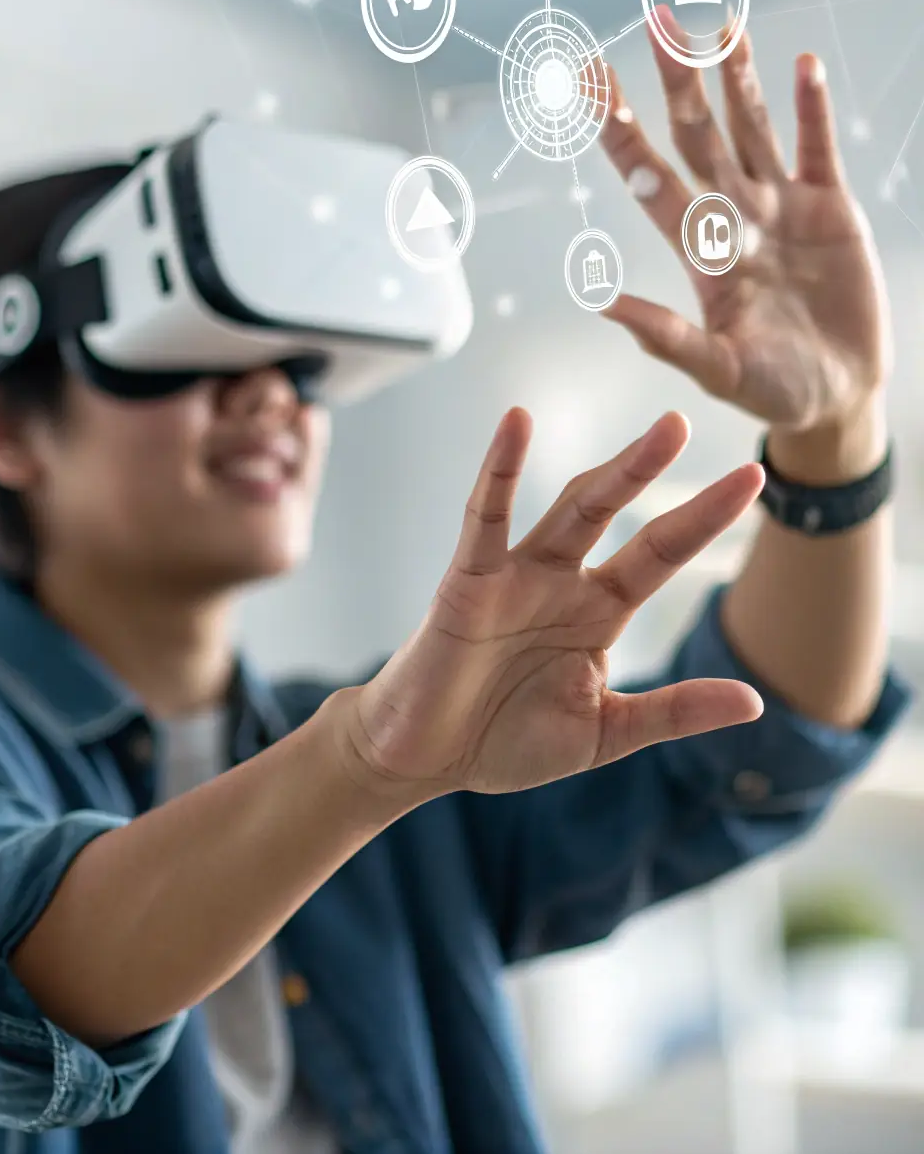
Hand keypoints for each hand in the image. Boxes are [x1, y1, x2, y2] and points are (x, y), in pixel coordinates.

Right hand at [331, 408, 764, 801]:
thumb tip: (755, 701)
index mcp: (599, 613)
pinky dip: (497, 470)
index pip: (659, 553)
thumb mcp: (606, 732)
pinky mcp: (468, 579)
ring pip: (567, 509)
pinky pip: (484, 518)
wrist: (427, 760)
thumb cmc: (507, 742)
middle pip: (615, 513)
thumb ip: (674, 710)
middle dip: (648, 469)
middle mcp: (562, 582)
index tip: (751, 477)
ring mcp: (516, 575)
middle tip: (684, 421)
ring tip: (651, 434)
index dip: (703, 517)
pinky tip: (516, 423)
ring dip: (610, 472)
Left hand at [599, 7, 892, 437]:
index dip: (621, 131)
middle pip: (699, 137)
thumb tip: (600, 304)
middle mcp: (734, 217)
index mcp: (700, 252)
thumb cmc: (773, 390)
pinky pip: (817, 147)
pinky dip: (810, 108)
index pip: (651, 178)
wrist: (838, 395)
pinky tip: (799, 65)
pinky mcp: (831, 209)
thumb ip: (667, 338)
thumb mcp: (719, 370)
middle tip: (658, 18)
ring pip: (752, 129)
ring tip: (720, 22)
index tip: (590, 81)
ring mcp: (782, 208)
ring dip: (737, 78)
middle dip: (679, 82)